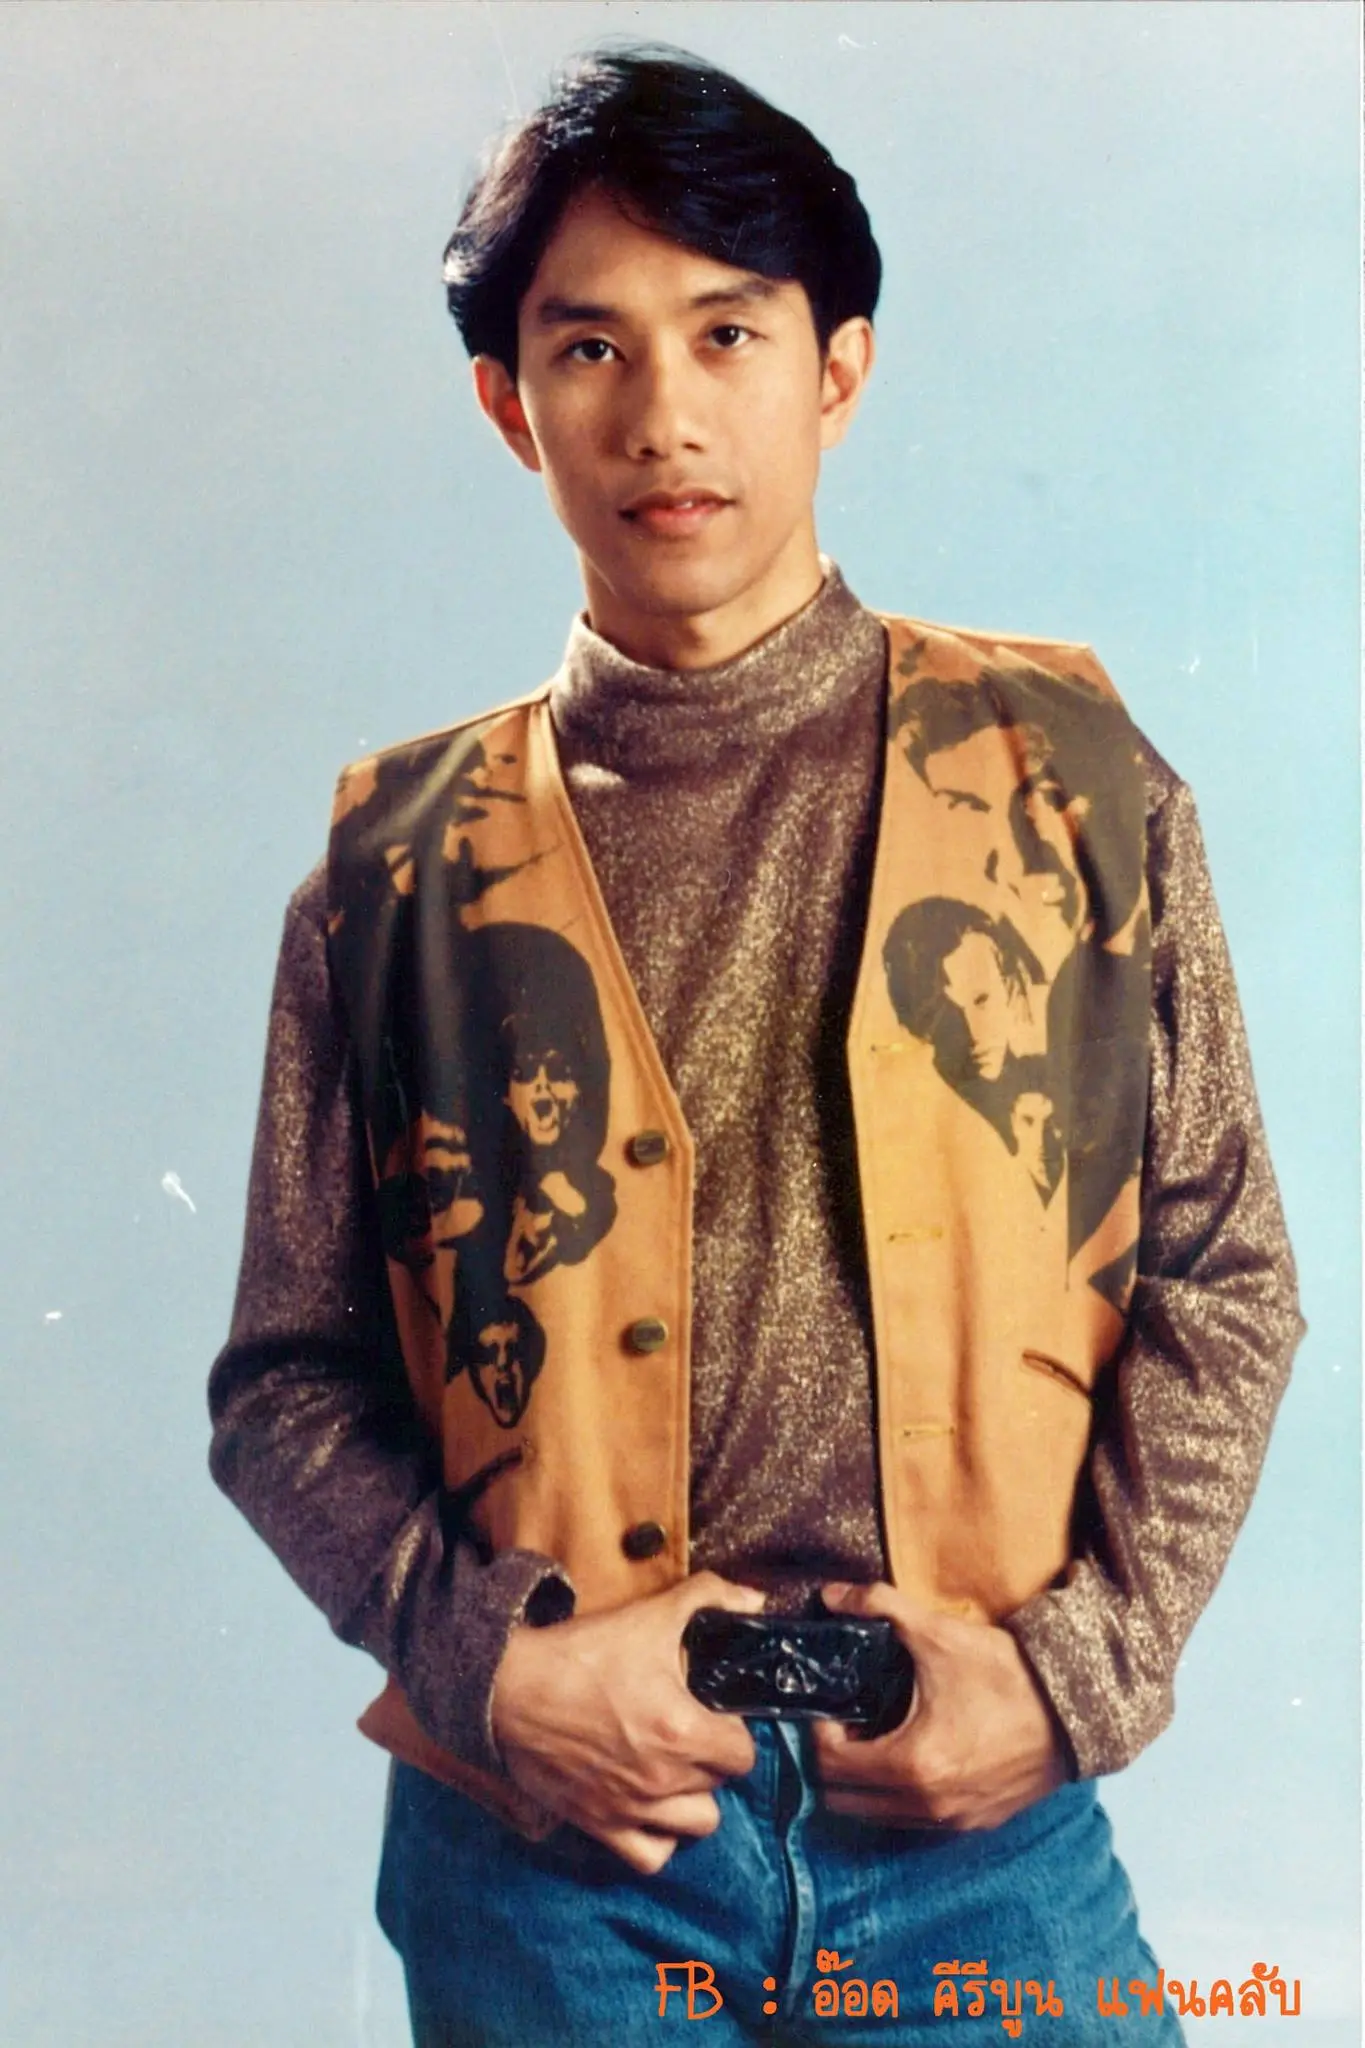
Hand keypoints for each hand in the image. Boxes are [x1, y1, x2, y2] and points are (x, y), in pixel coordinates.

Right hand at [491, 1571, 765, 1873]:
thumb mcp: (650, 1616)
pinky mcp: (601, 1825)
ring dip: (694, 1798)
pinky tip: (652, 1808)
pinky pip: (651, 1856)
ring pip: (697, 1825)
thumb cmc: (583, 1655)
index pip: (744, 1754)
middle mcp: (663, 1780)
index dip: (734, 1730)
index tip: (714, 1713)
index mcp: (682, 1732)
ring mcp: (632, 1809)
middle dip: (713, 1757)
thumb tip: (755, 1598)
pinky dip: (659, 1838)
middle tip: (691, 1731)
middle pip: (721, 1784)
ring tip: (676, 1770)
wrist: (511, 1690)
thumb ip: (709, 1598)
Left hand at [810, 1581, 1069, 1830]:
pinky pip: (915, 1822)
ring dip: (865, 1783)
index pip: (830, 1767)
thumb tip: (831, 1593)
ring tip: (879, 1738)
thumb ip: (879, 1606)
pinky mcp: (976, 1825)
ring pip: (878, 1816)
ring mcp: (953, 1822)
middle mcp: (928, 1806)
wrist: (1077, 1711)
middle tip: (851, 1723)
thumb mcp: (940, 1634)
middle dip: (835, 1763)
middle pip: (844, 1801)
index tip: (834, 1708)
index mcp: (913, 1765)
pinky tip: (915, 1756)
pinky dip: (900, 1797)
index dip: (820, 1733)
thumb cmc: (1007, 1674)